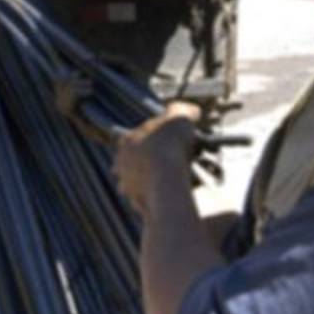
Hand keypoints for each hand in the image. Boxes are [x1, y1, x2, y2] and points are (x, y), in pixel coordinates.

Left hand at [112, 102, 201, 218]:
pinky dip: (157, 198)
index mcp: (127, 141)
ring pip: (137, 183)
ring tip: (171, 180)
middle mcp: (121, 163)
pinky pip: (146, 200)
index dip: (151, 139)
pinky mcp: (136, 203)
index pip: (133, 138)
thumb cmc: (170, 144)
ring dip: (150, 182)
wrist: (167, 179)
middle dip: (148, 162)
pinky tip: (171, 194)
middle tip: (170, 162)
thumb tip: (191, 110)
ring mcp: (127, 185)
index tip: (166, 142)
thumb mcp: (180, 116)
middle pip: (133, 161)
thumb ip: (182, 110)